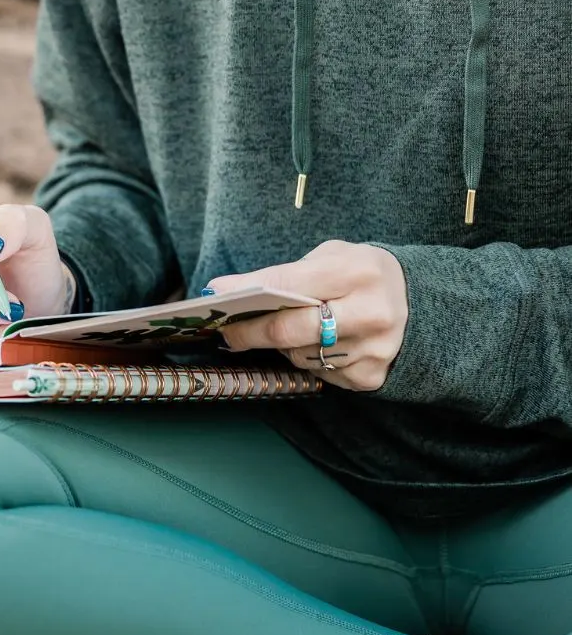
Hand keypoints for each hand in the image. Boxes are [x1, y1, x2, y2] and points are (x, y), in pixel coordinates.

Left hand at [206, 241, 407, 391]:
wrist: (420, 303)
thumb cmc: (362, 274)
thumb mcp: (332, 257)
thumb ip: (285, 273)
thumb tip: (227, 290)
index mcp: (358, 271)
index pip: (288, 284)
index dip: (246, 291)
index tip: (215, 295)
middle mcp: (370, 313)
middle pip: (290, 331)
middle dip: (250, 331)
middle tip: (228, 330)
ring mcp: (373, 350)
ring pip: (300, 355)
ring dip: (282, 346)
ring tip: (280, 331)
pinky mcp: (370, 377)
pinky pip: (319, 372)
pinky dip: (308, 359)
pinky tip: (315, 344)